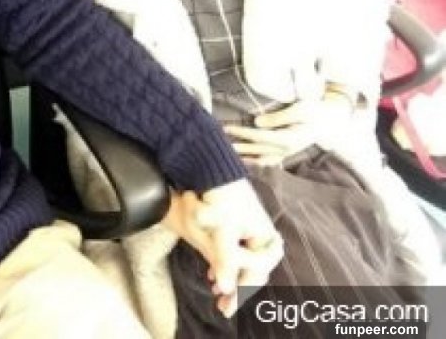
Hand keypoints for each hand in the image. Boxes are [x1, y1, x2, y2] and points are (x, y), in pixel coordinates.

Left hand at [162, 179, 283, 317]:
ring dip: (231, 277)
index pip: (256, 270)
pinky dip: (226, 263)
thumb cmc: (220, 197)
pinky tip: (212, 273)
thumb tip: (226, 288)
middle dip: (237, 286)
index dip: (242, 288)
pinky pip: (236, 250)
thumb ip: (225, 259)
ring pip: (243, 260)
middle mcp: (261, 234)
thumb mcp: (222, 231)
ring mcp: (250, 228)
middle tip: (223, 307)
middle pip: (252, 268)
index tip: (228, 301)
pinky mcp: (238, 224)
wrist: (213, 168)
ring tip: (216, 292)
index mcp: (263, 236)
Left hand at [225, 93, 353, 165]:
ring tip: (225, 154)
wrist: (331, 120)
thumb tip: (257, 122)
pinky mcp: (286, 152)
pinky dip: (253, 162)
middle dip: (236, 146)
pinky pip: (267, 162)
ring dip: (242, 157)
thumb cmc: (316, 111)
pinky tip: (242, 161)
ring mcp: (286, 153)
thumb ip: (278, 117)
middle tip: (218, 142)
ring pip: (260, 159)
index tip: (226, 128)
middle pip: (255, 149)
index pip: (259, 136)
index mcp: (288, 139)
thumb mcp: (300, 109)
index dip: (241, 132)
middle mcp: (286, 150)